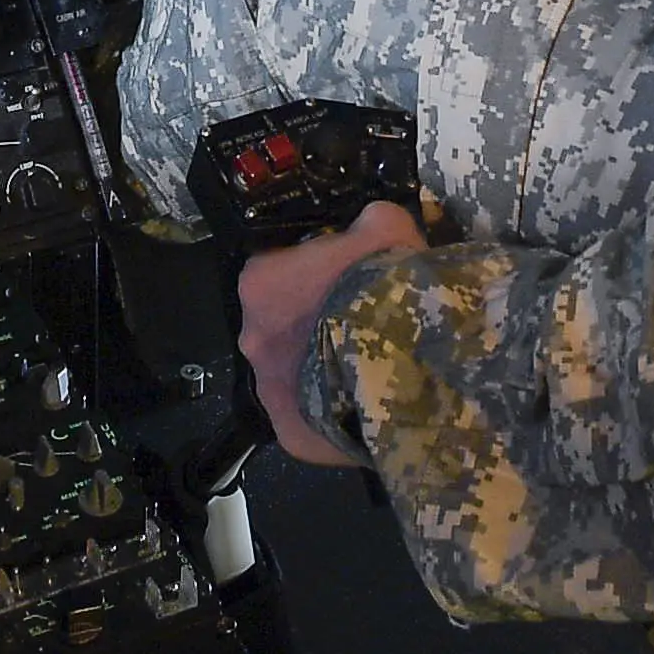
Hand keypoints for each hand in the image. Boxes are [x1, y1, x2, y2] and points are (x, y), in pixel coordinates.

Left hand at [238, 200, 425, 467]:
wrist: (403, 357)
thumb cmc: (382, 284)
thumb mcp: (387, 227)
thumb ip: (371, 220)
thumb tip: (372, 220)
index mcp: (259, 281)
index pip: (273, 270)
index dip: (308, 273)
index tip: (339, 278)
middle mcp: (251, 336)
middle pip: (278, 327)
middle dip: (310, 326)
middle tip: (355, 326)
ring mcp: (267, 391)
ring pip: (292, 376)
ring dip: (318, 371)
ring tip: (363, 371)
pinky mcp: (291, 434)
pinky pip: (309, 421)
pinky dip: (330, 415)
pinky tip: (361, 407)